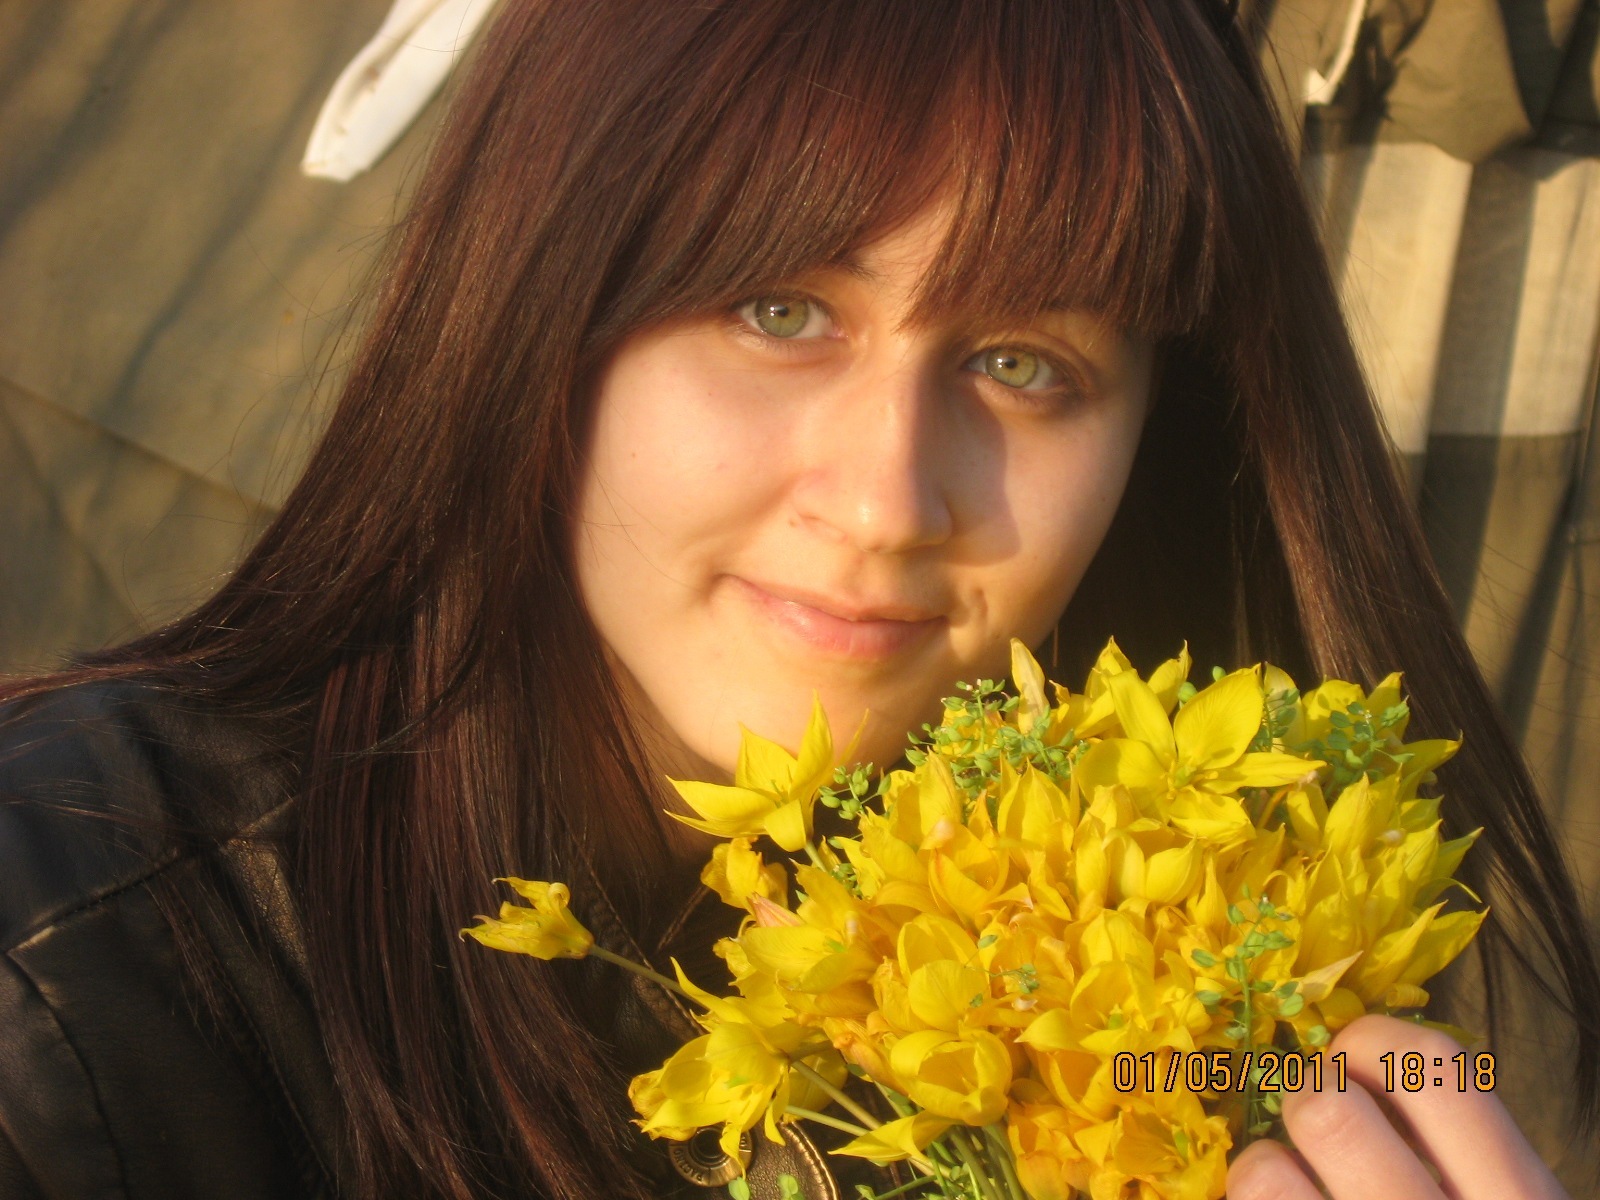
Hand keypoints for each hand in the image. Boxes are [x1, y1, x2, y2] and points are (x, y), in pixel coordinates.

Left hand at [1227, 1014, 1568, 1198]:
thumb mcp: (1499, 1197)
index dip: (1373, 1041)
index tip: (1351, 1058)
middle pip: (1329, 1110)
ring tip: (1286, 1184)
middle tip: (1310, 1116)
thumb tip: (1353, 1059)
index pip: (1434, 1065)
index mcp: (1514, 1195)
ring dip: (1262, 1167)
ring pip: (1264, 1173)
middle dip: (1306, 1097)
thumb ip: (1453, 1146)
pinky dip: (1246, 1197)